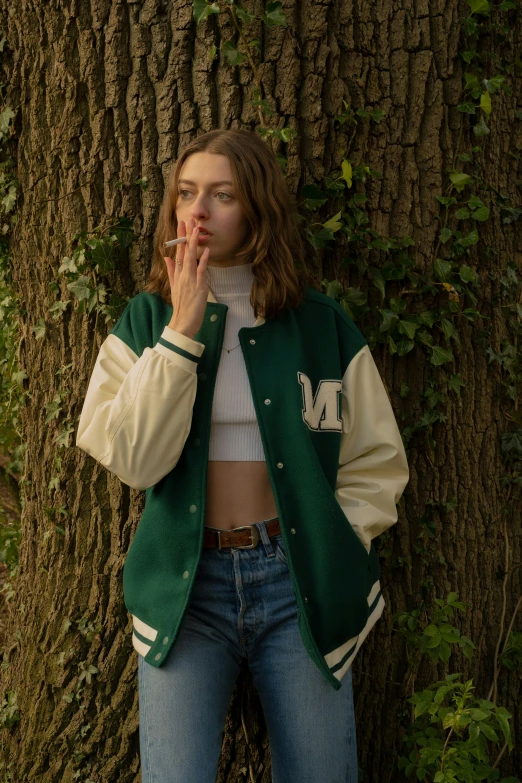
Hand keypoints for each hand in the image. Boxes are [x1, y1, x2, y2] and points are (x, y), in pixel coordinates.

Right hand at [164, 217, 209, 338]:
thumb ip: (171, 271)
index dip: (180, 237)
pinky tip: (206, 251)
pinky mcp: (198, 288)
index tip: (182, 224)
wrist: (182, 324)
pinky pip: (201, 272)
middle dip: (186, 235)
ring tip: (196, 229)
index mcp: (177, 275)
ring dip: (194, 244)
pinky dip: (203, 261)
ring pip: (191, 258)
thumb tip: (167, 257)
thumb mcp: (173, 287)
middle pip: (184, 251)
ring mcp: (190, 281)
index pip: (178, 252)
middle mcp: (182, 275)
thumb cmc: (181, 307)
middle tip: (188, 219)